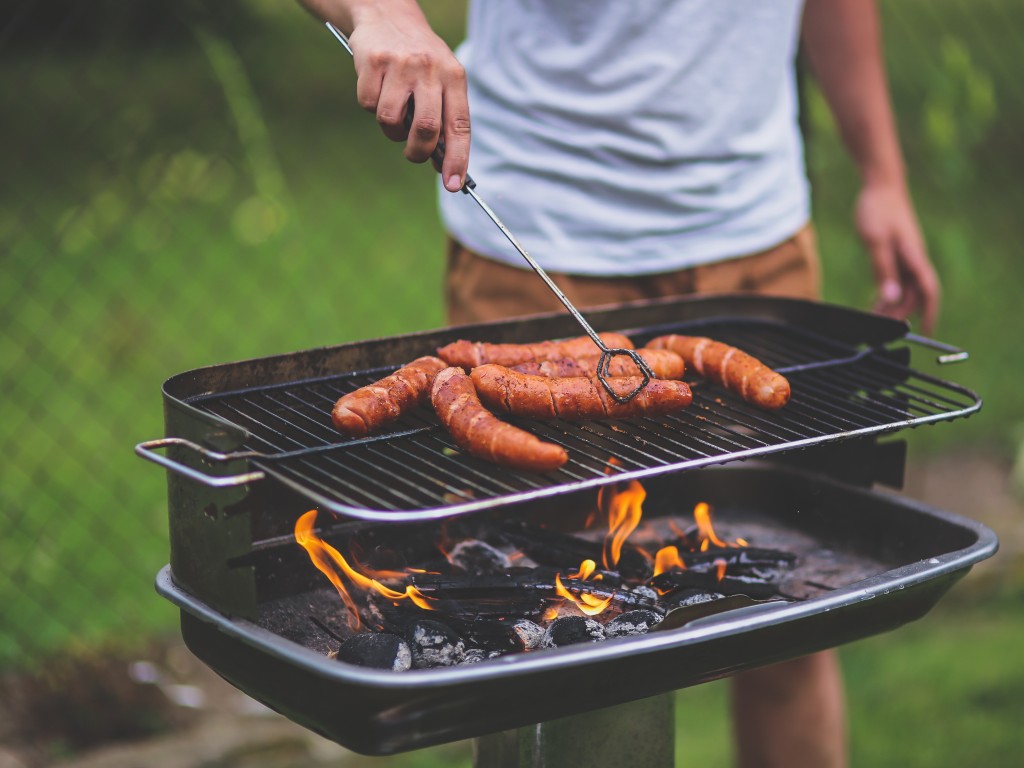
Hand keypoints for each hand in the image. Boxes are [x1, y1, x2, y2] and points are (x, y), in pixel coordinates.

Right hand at [348, 4, 469, 190]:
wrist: (387, 13)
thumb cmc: (419, 60)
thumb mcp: (441, 79)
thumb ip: (444, 117)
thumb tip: (442, 165)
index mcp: (454, 76)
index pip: (460, 126)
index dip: (457, 159)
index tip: (453, 185)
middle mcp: (430, 69)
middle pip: (426, 129)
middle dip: (418, 152)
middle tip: (413, 154)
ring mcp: (401, 65)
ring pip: (392, 121)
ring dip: (391, 130)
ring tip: (394, 113)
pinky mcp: (373, 62)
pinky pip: (368, 105)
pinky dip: (370, 106)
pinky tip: (377, 88)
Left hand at [855, 181, 939, 333]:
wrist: (881, 186)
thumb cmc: (878, 209)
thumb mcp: (875, 241)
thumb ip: (883, 270)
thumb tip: (892, 298)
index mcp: (914, 257)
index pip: (928, 292)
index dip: (929, 313)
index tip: (925, 332)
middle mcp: (914, 260)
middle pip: (914, 295)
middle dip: (900, 314)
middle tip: (880, 329)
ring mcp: (907, 256)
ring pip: (905, 289)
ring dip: (892, 306)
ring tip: (874, 319)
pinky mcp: (898, 253)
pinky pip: (897, 279)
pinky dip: (888, 293)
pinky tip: (876, 302)